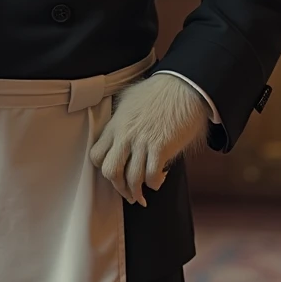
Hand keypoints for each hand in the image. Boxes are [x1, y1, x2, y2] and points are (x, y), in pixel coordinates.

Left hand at [90, 73, 209, 206]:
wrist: (183, 86)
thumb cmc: (160, 90)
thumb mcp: (130, 98)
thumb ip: (120, 114)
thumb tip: (118, 122)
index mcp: (116, 124)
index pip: (97, 154)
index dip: (103, 167)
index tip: (112, 172)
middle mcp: (125, 135)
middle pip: (111, 171)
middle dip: (118, 187)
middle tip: (126, 192)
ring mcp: (142, 142)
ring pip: (132, 178)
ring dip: (136, 192)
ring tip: (142, 196)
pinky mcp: (161, 147)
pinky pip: (152, 175)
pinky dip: (154, 183)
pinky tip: (158, 180)